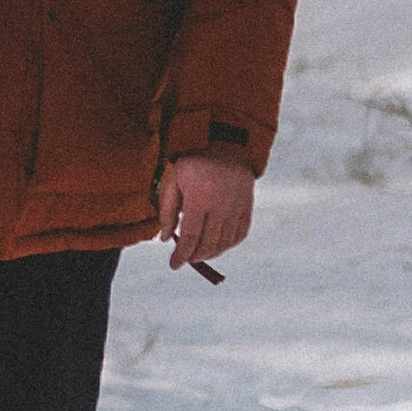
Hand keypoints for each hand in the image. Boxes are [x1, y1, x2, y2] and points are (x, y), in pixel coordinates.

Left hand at [158, 153, 253, 273]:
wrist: (226, 145)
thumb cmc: (194, 163)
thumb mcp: (173, 181)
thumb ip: (167, 211)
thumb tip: (164, 239)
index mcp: (199, 199)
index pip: (190, 237)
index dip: (181, 255)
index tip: (174, 265)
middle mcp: (220, 207)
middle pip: (208, 244)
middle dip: (194, 257)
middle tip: (185, 259)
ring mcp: (236, 208)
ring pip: (224, 243)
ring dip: (210, 254)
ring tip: (198, 254)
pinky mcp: (247, 207)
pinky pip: (240, 234)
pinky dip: (228, 245)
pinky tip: (217, 245)